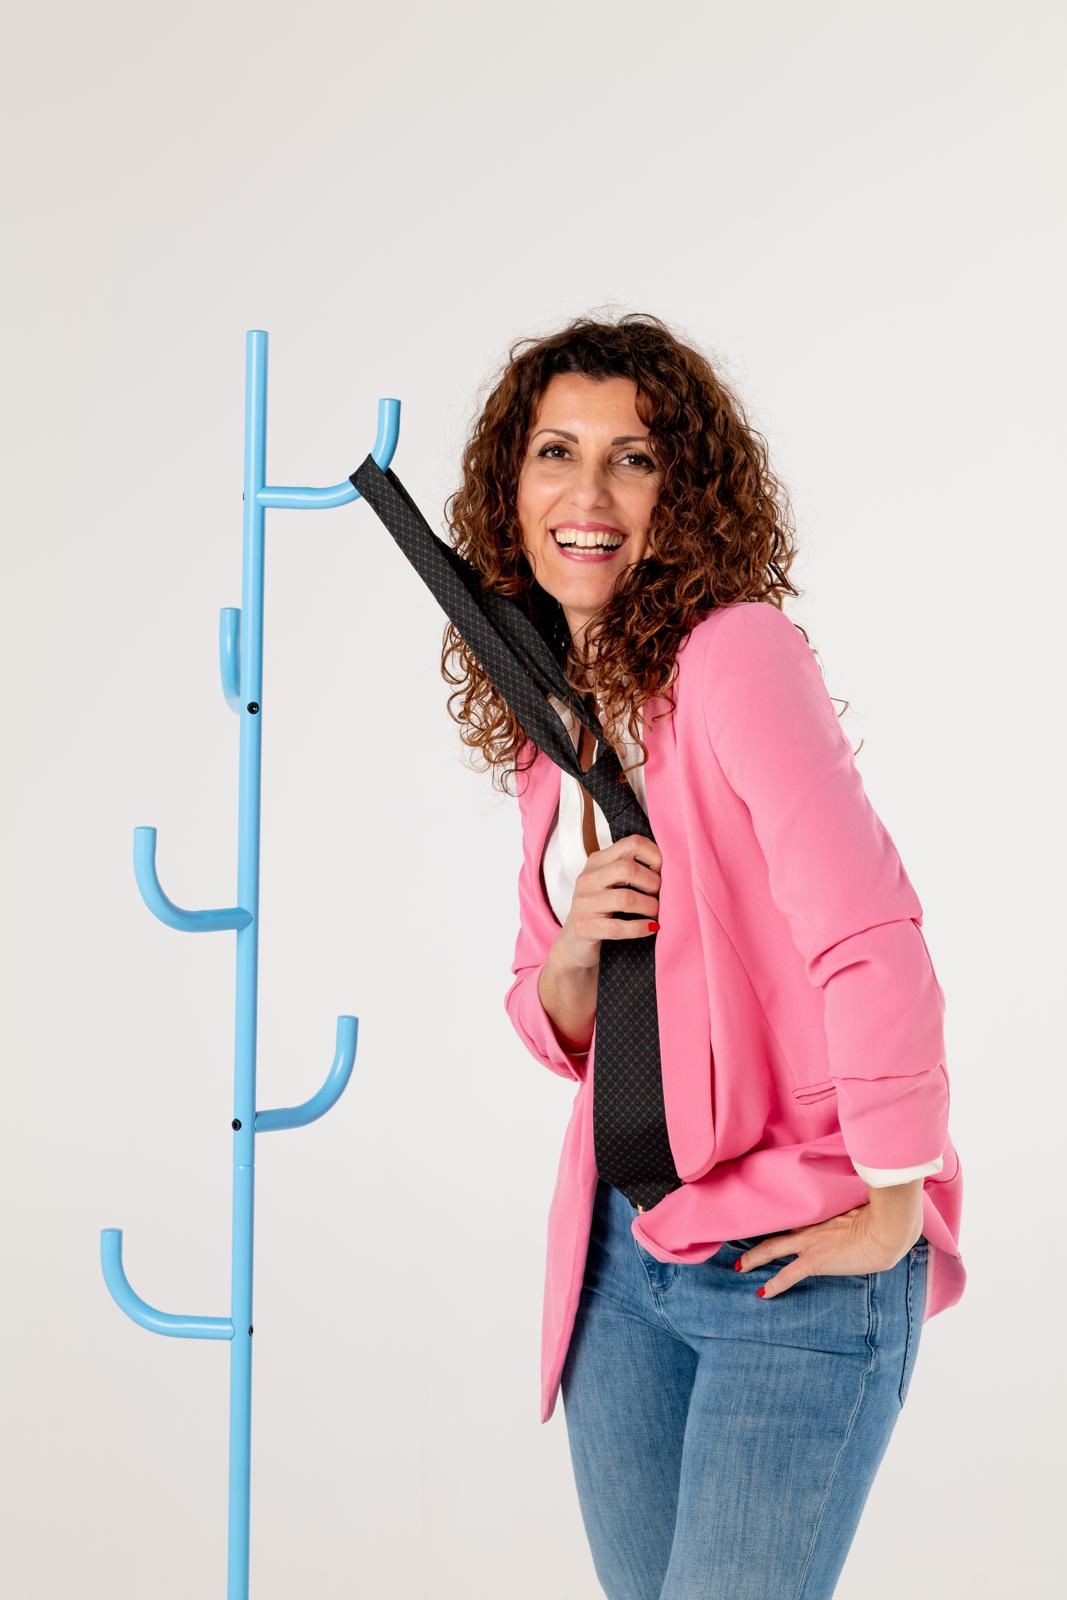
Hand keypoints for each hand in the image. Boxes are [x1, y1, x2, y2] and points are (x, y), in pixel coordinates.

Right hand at [557, 833, 661, 968]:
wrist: (575, 944)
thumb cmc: (603, 910)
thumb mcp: (612, 883)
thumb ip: (632, 869)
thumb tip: (672, 864)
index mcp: (597, 861)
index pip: (632, 843)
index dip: (655, 856)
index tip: (662, 871)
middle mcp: (587, 878)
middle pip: (627, 868)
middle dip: (652, 883)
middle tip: (659, 895)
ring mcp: (584, 903)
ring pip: (625, 898)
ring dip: (649, 906)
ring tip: (656, 912)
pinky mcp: (585, 928)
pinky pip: (618, 927)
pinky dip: (640, 928)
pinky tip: (651, 928)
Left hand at [734, 1198, 923, 1298]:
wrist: (886, 1230)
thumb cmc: (885, 1220)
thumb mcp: (867, 1213)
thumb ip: (857, 1215)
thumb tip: (866, 1218)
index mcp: (822, 1214)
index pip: (795, 1216)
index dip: (781, 1221)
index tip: (769, 1222)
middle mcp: (810, 1226)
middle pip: (775, 1229)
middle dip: (757, 1237)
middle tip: (742, 1243)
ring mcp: (809, 1242)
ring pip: (771, 1248)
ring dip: (753, 1258)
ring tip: (739, 1267)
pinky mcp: (814, 1261)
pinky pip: (786, 1275)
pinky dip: (773, 1284)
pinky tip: (762, 1293)